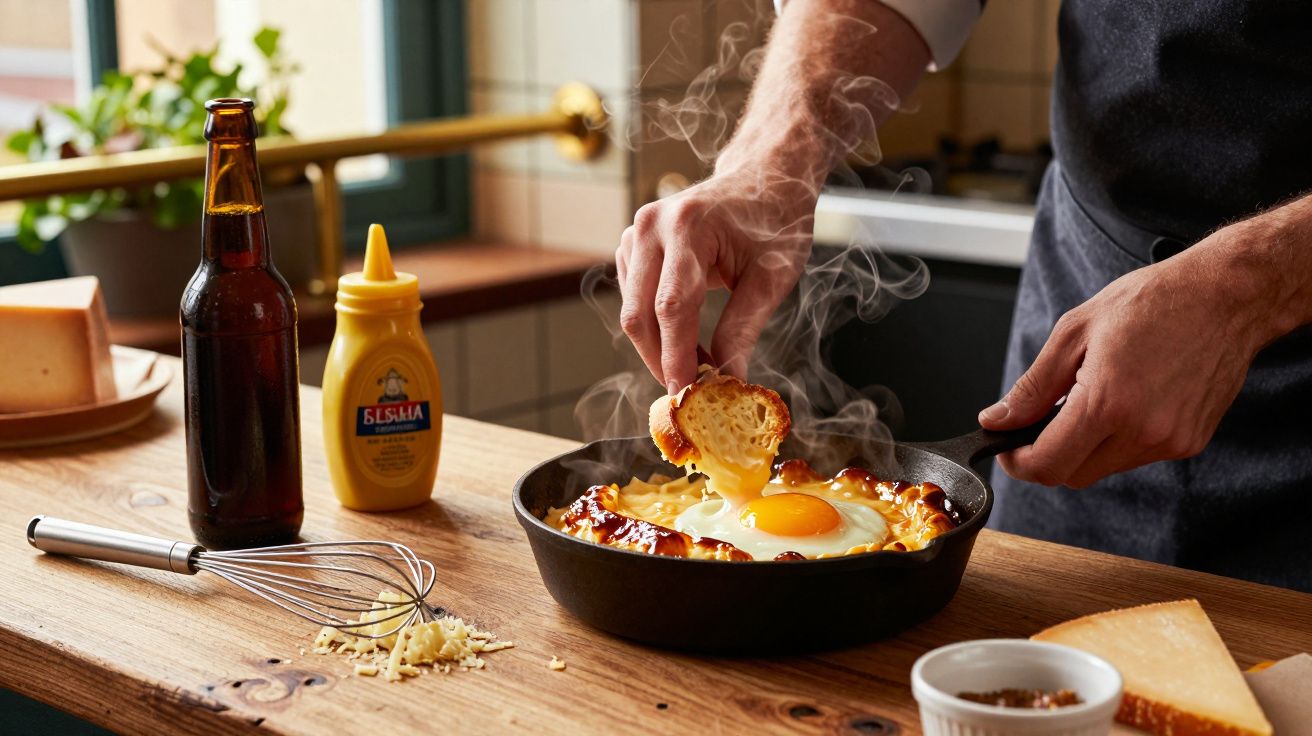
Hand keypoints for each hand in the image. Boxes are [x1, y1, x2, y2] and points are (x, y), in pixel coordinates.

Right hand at [616, 168, 813, 392]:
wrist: (764, 176)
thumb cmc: (774, 220)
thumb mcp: (772, 276)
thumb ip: (744, 327)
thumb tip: (729, 378)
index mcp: (689, 226)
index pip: (672, 306)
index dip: (676, 356)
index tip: (687, 393)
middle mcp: (652, 226)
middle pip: (640, 313)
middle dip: (661, 360)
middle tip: (691, 392)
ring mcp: (637, 233)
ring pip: (632, 311)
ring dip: (659, 348)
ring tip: (699, 364)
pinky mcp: (633, 245)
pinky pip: (634, 300)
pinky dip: (656, 329)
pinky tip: (686, 341)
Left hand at [979, 225, 1281, 487]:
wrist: (1227, 297)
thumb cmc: (1153, 302)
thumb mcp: (1074, 332)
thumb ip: (1032, 387)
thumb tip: (997, 420)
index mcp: (1108, 403)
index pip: (1048, 465)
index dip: (1018, 462)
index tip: (1006, 446)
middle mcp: (1143, 431)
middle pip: (1073, 476)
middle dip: (1047, 456)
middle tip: (1039, 422)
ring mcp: (1170, 442)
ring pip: (1104, 468)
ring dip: (1084, 447)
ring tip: (1090, 398)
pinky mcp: (1190, 443)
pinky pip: (1137, 457)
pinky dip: (1118, 440)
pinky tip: (1125, 401)